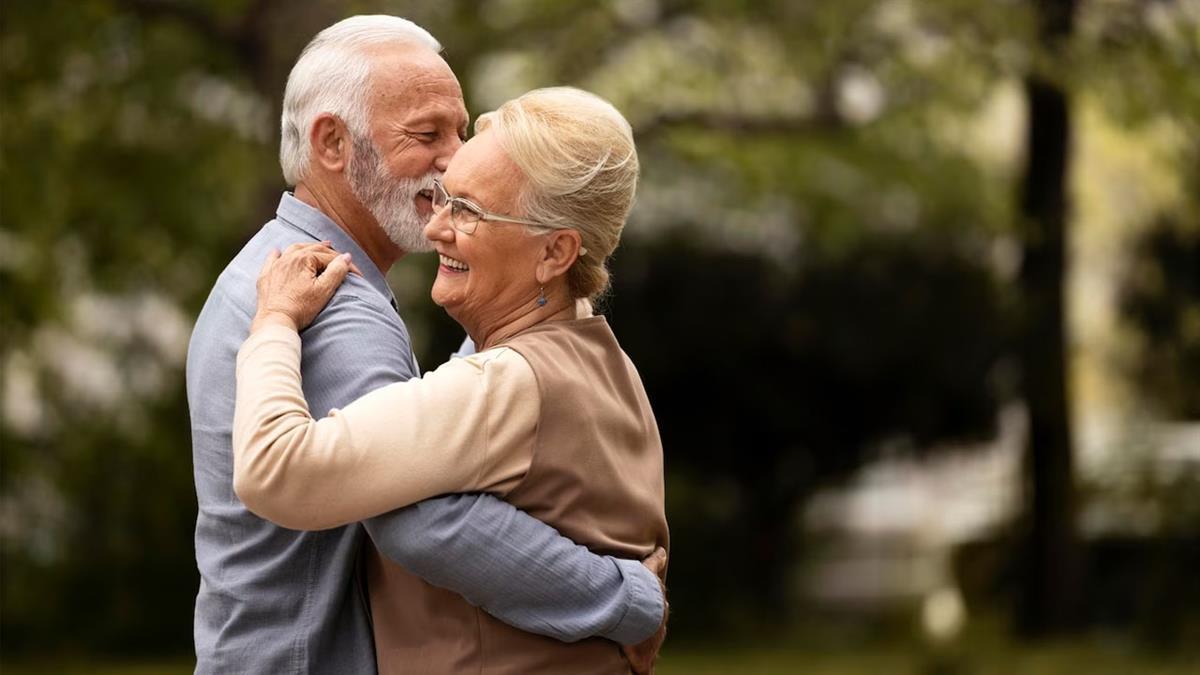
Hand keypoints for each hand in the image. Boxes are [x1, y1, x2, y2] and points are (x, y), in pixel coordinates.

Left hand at [251, 241, 358, 332]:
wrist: (275, 321)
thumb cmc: (301, 308)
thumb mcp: (324, 290)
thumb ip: (337, 271)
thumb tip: (346, 257)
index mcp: (304, 259)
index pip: (330, 258)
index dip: (346, 265)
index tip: (357, 276)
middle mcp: (289, 258)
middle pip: (313, 250)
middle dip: (329, 253)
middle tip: (340, 258)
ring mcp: (276, 266)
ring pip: (294, 249)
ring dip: (307, 247)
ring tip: (317, 247)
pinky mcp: (266, 276)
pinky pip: (272, 259)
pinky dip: (278, 254)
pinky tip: (279, 252)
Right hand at [622, 547, 667, 674]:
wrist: (639, 613)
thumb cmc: (641, 593)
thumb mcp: (648, 572)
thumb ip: (655, 562)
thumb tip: (663, 550)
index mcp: (660, 609)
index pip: (657, 611)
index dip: (652, 612)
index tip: (646, 614)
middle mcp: (658, 627)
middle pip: (655, 630)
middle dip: (650, 631)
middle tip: (639, 634)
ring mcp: (652, 644)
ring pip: (650, 647)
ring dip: (645, 650)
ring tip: (637, 653)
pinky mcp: (644, 660)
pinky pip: (643, 668)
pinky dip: (642, 671)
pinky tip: (641, 674)